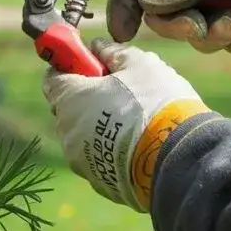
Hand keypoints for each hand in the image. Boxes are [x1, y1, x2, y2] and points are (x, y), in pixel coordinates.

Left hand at [41, 38, 208, 211]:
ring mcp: (81, 161)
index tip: (91, 64)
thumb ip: (113, 52)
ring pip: (85, 136)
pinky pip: (100, 159)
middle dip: (89, 97)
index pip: (53, 77)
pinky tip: (139, 144)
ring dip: (101, 126)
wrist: (177, 158)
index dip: (71, 67)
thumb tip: (98, 47)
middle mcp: (67, 132)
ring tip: (136, 121)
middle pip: (69, 108)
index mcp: (70, 98)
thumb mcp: (140, 64)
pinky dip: (113, 151)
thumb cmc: (156, 103)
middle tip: (120, 90)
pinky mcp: (99, 182)